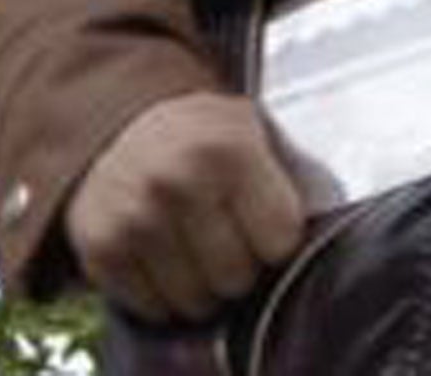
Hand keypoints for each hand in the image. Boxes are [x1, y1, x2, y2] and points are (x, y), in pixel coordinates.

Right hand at [64, 93, 304, 322]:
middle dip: (243, 265)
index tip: (268, 224)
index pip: (280, 241)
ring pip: (196, 301)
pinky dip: (164, 293)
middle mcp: (177, 184)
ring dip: (205, 285)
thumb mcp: (253, 130)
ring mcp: (133, 219)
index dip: (279, 239)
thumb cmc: (203, 133)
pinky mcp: (99, 249)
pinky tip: (167, 257)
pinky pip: (151, 307)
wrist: (120, 122)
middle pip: (238, 277)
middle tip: (231, 236)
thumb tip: (330, 229)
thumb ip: (292, 175)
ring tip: (200, 248)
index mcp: (227, 150)